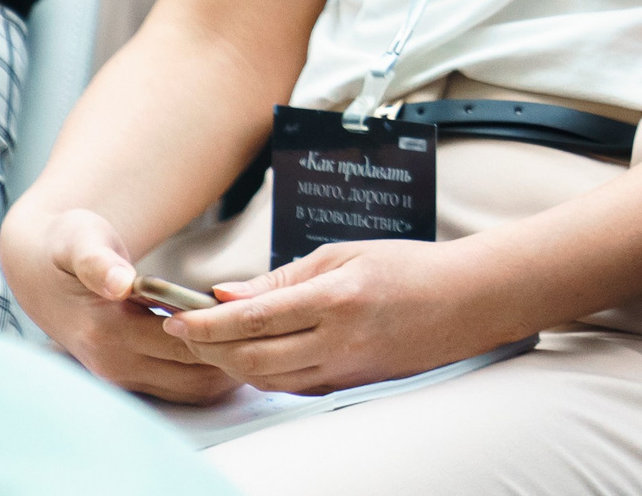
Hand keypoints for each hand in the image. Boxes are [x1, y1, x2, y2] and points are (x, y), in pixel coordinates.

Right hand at [3, 206, 239, 403]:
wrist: (41, 271)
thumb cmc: (67, 248)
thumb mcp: (79, 241)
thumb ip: (99, 261)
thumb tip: (119, 282)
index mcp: (107, 332)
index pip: (182, 342)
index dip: (220, 328)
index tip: (250, 307)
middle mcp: (116, 365)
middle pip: (196, 374)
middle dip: (234, 351)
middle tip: (269, 322)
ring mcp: (123, 378)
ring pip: (195, 390)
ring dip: (228, 367)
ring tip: (259, 333)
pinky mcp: (131, 381)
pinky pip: (184, 389)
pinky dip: (213, 373)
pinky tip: (234, 344)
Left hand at [159, 239, 503, 394]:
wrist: (467, 301)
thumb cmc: (408, 267)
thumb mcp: (344, 254)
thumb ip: (283, 279)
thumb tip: (227, 294)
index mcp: (335, 298)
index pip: (252, 317)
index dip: (205, 321)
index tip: (174, 316)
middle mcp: (337, 340)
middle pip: (250, 356)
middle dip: (206, 347)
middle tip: (179, 330)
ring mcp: (344, 368)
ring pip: (265, 378)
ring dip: (228, 363)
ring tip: (208, 341)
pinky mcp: (349, 384)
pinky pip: (291, 386)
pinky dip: (261, 373)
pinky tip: (249, 354)